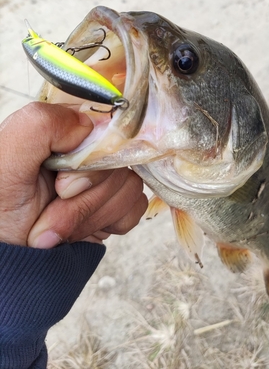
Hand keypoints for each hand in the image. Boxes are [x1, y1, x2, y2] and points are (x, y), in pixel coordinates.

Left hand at [0, 102, 147, 247]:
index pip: (106, 126)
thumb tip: (88, 125)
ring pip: (130, 186)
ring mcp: (102, 179)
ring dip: (90, 216)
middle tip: (48, 215)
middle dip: (84, 199)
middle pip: (119, 162)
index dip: (91, 163)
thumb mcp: (6, 161)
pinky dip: (110, 224)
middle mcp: (86, 151)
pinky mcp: (114, 204)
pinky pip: (136, 207)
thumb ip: (41, 125)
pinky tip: (81, 231)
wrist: (8, 264)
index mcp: (62, 130)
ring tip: (55, 229)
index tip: (62, 187)